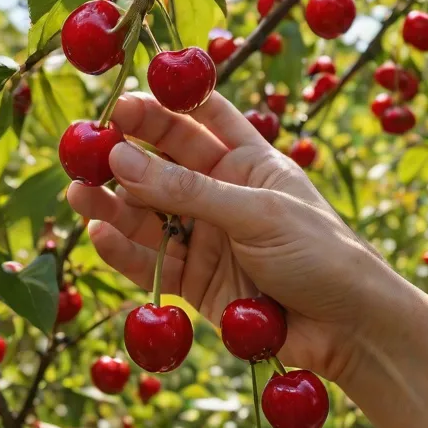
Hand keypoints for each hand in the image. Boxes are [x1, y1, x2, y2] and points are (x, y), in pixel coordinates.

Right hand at [66, 92, 383, 381]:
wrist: (350, 331)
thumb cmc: (321, 254)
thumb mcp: (258, 213)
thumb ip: (188, 190)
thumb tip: (120, 158)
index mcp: (249, 161)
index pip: (201, 119)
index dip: (164, 105)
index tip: (122, 97)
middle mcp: (223, 194)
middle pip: (164, 165)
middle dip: (124, 154)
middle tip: (84, 146)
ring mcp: (207, 239)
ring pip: (149, 215)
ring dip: (113, 203)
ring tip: (77, 192)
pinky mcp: (196, 283)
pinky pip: (152, 262)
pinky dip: (124, 251)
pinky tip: (98, 233)